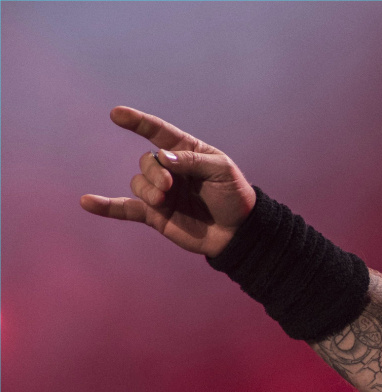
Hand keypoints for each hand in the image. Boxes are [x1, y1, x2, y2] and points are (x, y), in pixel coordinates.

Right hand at [79, 106, 256, 257]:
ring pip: (139, 183)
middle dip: (154, 172)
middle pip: (147, 161)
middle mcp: (170, 170)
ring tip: (163, 200)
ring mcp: (161, 192)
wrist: (239, 232)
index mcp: (186, 152)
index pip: (159, 133)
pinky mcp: (156, 215)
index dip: (139, 122)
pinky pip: (126, 209)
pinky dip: (107, 207)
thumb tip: (161, 157)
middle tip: (169, 186)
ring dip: (148, 189)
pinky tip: (87, 202)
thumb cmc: (234, 195)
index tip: (117, 114)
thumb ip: (192, 161)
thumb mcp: (221, 171)